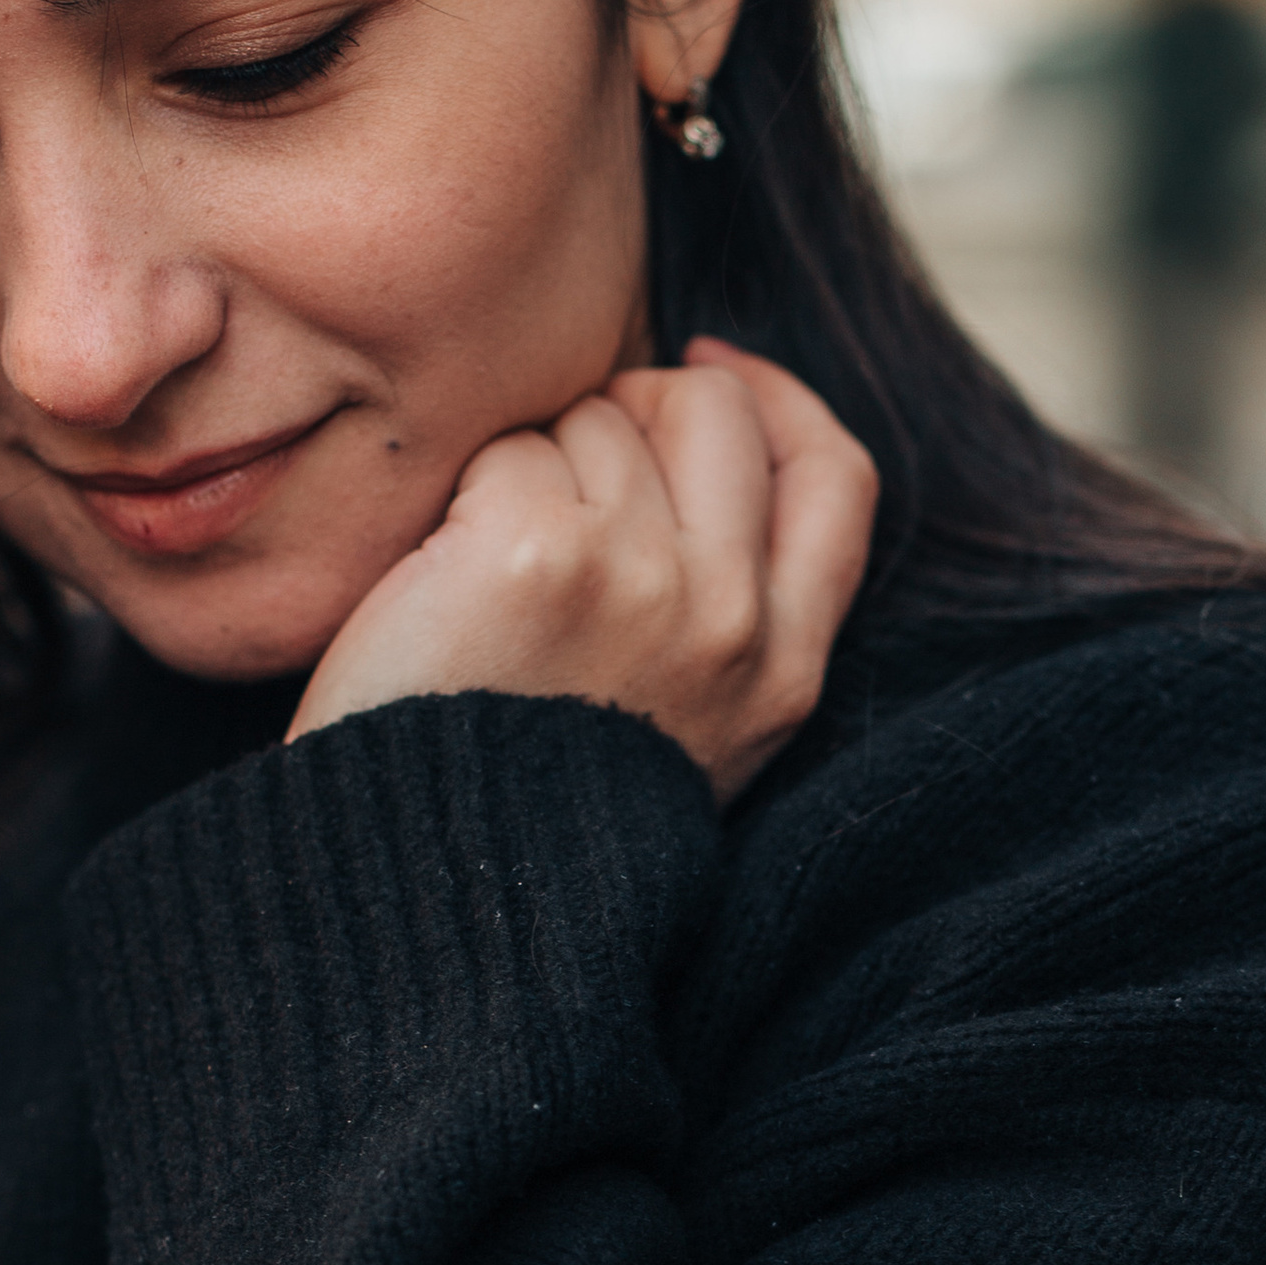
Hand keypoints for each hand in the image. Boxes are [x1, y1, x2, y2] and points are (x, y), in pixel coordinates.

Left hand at [287, 340, 877, 804]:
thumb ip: (728, 602)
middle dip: (629, 410)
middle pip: (713, 411)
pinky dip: (464, 497)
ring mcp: (641, 582)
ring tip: (489, 582)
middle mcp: (730, 621)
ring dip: (532, 469)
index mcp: (783, 672)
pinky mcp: (536, 555)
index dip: (776, 396)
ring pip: (598, 421)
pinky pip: (509, 451)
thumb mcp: (688, 727)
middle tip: (560, 473)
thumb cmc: (528, 802)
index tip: (707, 369)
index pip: (834, 474)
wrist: (430, 895)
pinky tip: (443, 585)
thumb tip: (705, 411)